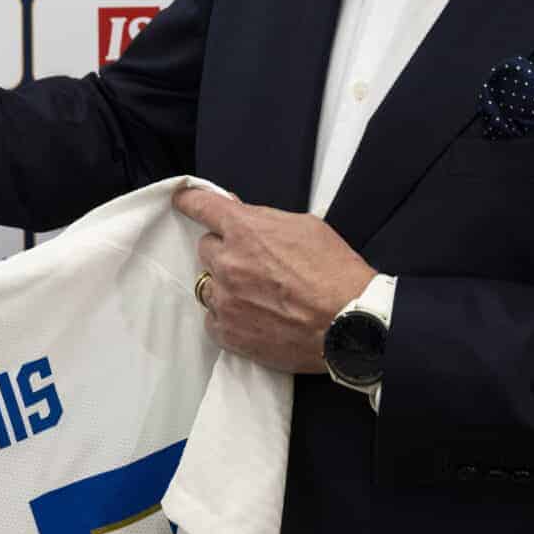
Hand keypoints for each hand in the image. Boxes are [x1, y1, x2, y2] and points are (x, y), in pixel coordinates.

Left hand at [173, 185, 375, 373]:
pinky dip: (228, 317)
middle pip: (206, 248)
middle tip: (254, 264)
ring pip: (207, 285)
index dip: (190, 201)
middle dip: (225, 251)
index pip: (201, 206)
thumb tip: (239, 212)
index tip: (183, 200)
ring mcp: (226, 300)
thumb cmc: (336, 273)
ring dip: (225, 286)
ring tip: (257, 295)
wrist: (349, 324)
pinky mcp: (229, 333)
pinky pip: (213, 320)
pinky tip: (253, 317)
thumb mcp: (305, 226)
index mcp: (244, 229)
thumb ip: (264, 219)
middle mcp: (228, 262)